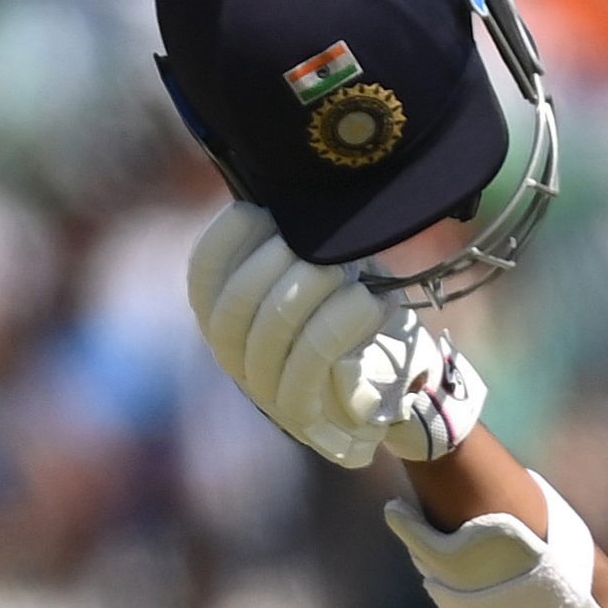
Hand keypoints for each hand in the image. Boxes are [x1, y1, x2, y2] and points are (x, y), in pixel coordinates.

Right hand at [186, 202, 486, 468]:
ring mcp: (267, 391)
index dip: (224, 242)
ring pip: (271, 335)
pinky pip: (313, 366)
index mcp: (231, 321)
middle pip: (233, 307)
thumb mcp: (331, 274)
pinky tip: (372, 303)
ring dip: (311, 292)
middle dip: (273, 265)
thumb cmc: (362, 322)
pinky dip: (342, 326)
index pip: (203, 280)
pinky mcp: (308, 415)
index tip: (258, 210)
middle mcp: (237, 358)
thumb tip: (289, 192)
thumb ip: (301, 244)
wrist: (404, 388)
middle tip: (317, 243)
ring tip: (351, 270)